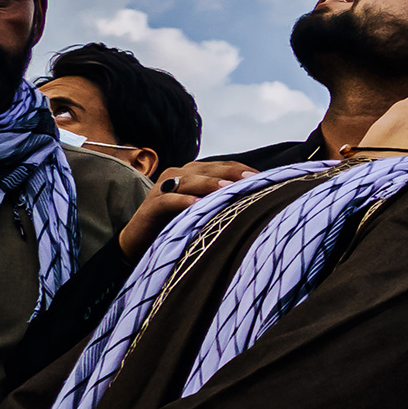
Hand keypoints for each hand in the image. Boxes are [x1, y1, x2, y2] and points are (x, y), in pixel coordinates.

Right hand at [119, 158, 253, 256]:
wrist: (141, 242)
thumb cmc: (179, 223)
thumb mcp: (205, 208)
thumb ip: (225, 199)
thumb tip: (261, 198)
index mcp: (193, 172)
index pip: (223, 166)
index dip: (243, 170)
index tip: (266, 178)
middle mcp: (178, 175)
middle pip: (209, 170)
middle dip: (232, 174)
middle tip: (254, 179)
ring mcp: (162, 188)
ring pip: (190, 181)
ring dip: (210, 184)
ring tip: (229, 189)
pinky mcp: (151, 205)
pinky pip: (168, 200)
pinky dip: (182, 201)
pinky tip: (197, 205)